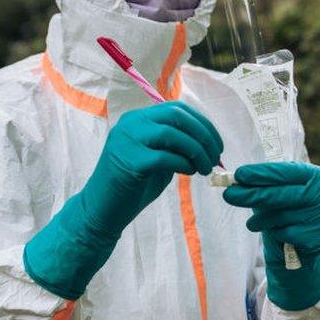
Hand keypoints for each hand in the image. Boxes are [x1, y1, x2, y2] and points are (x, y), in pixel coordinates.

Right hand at [79, 101, 223, 236]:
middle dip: (203, 135)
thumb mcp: (156, 158)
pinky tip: (189, 173)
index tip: (217, 145)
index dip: (203, 124)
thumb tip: (208, 143)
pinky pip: (164, 157)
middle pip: (177, 116)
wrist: (102, 210)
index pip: (177, 109)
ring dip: (196, 150)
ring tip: (205, 168)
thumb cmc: (132, 186)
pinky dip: (183, 163)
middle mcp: (130, 123)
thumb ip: (175, 145)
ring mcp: (127, 140)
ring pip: (171, 133)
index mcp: (137, 118)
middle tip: (215, 158)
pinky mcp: (129, 161)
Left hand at [223, 162, 319, 309]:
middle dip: (252, 195)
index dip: (260, 173)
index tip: (238, 175)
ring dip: (260, 220)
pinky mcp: (318, 239)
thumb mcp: (282, 191)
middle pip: (281, 194)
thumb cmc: (291, 209)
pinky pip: (286, 234)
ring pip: (281, 216)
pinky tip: (276, 233)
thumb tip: (233, 180)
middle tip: (229, 195)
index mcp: (318, 176)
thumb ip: (263, 184)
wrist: (308, 241)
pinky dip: (275, 233)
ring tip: (252, 224)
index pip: (285, 172)